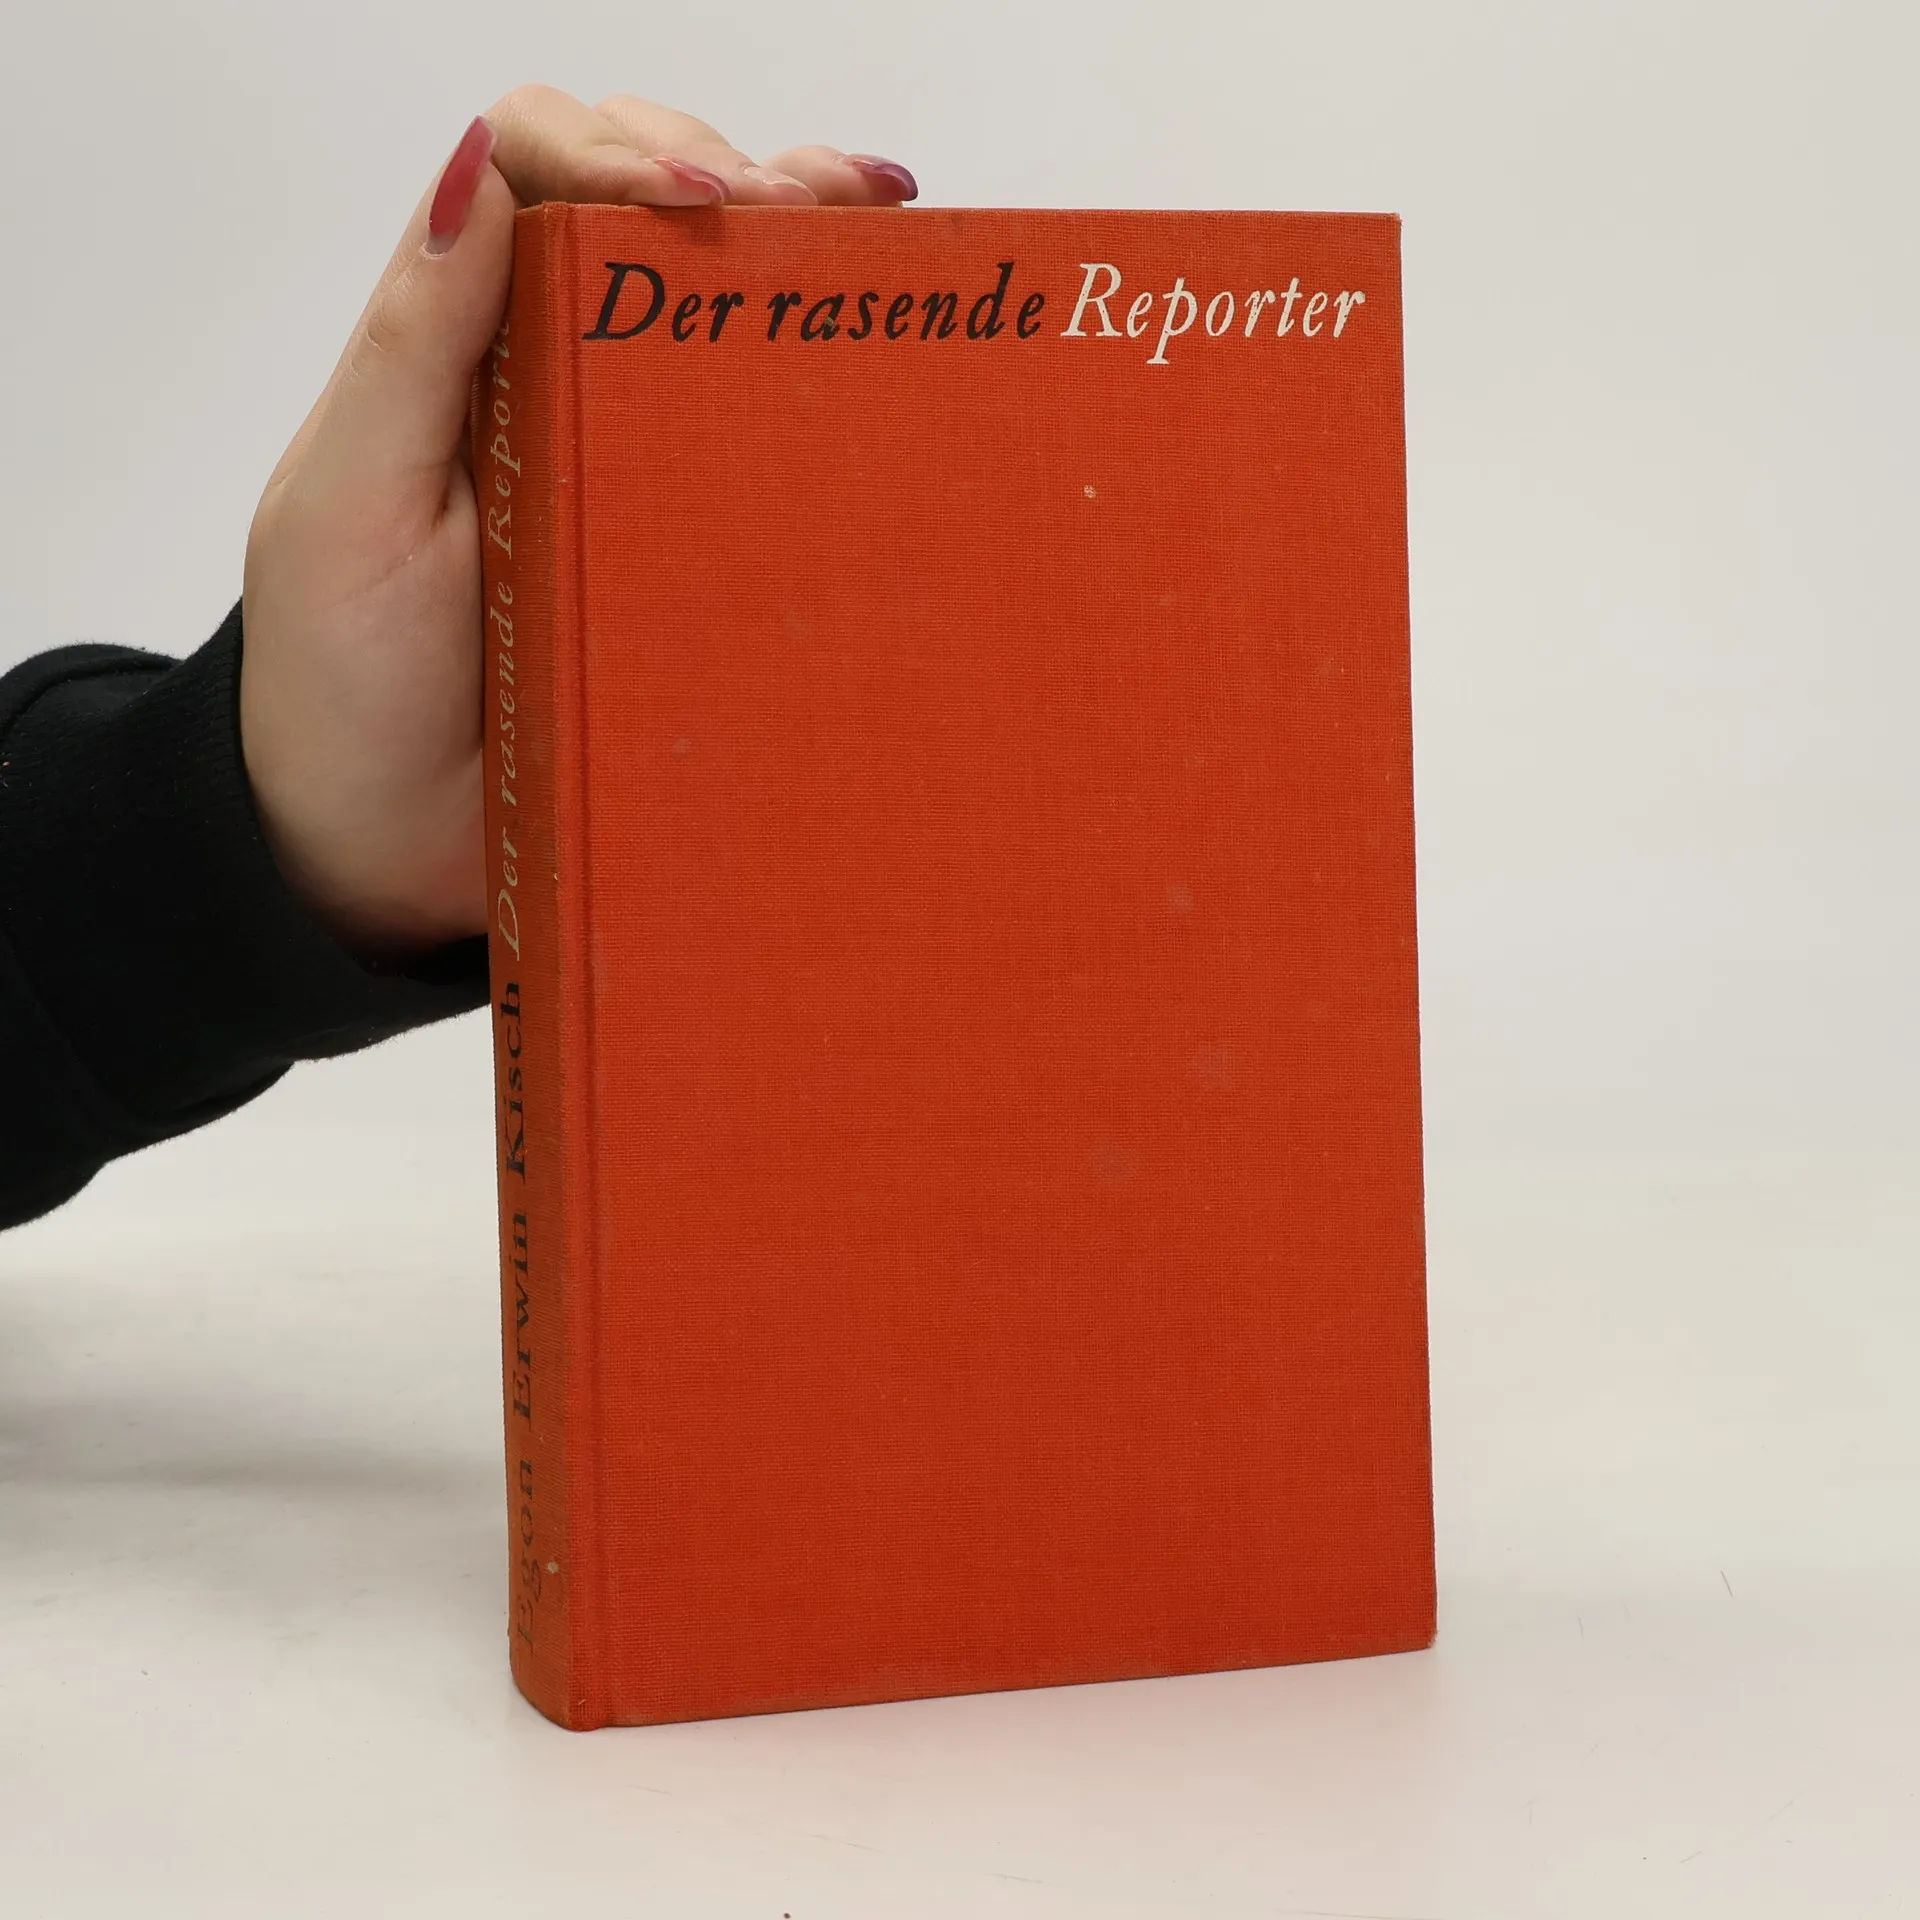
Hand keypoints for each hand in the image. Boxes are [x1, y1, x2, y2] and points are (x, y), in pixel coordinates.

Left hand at [239, 86, 916, 959]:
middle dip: (750, 183)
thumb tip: (475, 168)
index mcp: (464, 347)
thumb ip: (414, 344)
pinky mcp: (697, 562)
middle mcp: (558, 386)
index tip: (702, 195)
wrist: (385, 852)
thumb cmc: (345, 684)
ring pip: (728, 326)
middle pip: (657, 226)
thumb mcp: (352, 508)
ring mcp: (638, 473)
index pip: (539, 172)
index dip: (620, 147)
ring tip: (882, 241)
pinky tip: (889, 362)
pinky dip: (832, 399)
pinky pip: (767, 466)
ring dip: (808, 259)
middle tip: (824, 213)